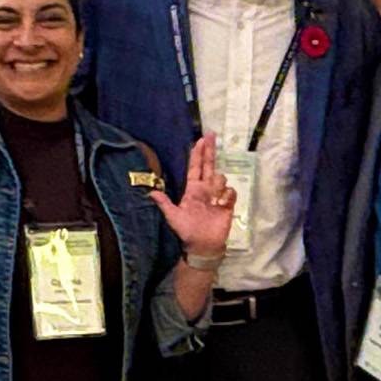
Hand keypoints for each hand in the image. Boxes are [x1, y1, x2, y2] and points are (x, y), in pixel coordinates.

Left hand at [149, 133, 236, 256]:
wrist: (202, 246)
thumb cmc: (186, 231)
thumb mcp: (173, 217)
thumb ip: (164, 204)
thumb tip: (150, 192)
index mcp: (192, 189)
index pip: (195, 168)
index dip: (198, 154)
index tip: (200, 140)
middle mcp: (205, 189)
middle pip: (209, 165)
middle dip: (210, 150)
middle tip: (211, 135)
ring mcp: (216, 196)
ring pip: (220, 178)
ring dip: (217, 183)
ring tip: (214, 198)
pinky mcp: (227, 205)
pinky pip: (230, 192)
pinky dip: (227, 195)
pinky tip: (222, 203)